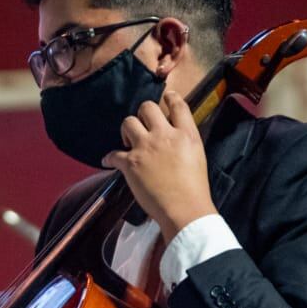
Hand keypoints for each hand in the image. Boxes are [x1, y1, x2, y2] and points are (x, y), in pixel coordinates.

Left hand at [101, 89, 217, 241]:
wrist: (185, 210)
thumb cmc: (194, 190)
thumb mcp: (198, 157)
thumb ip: (185, 141)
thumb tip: (174, 137)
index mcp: (186, 134)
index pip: (178, 105)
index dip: (169, 97)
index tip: (165, 97)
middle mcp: (165, 136)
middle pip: (147, 107)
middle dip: (143, 114)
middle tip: (143, 128)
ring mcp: (146, 148)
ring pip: (128, 122)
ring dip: (126, 131)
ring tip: (129, 143)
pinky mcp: (131, 164)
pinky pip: (113, 154)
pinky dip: (109, 158)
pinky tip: (108, 161)